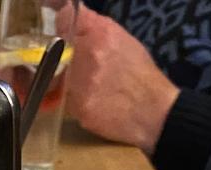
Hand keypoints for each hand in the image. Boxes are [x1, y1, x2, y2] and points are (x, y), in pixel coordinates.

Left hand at [61, 5, 178, 154]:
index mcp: (100, 33)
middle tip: (84, 69)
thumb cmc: (139, 73)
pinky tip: (96, 102)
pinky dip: (78, 102)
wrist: (152, 110)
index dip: (63, 28)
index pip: (65, 20)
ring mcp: (80, 83)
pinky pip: (68, 102)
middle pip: (58, 53)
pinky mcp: (79, 108)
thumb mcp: (122, 38)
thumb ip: (94, 27)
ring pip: (60, 79)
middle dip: (66, 60)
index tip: (65, 36)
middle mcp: (87, 54)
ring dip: (71, 83)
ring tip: (94, 87)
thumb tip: (76, 18)